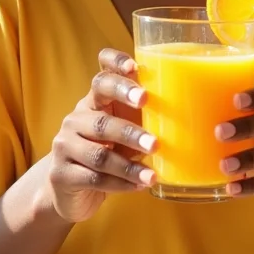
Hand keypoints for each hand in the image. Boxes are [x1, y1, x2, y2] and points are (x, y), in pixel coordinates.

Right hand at [47, 48, 156, 223]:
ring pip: (99, 154)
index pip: (102, 73)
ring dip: (129, 165)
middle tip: (154, 140)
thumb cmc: (109, 150)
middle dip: (129, 129)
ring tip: (152, 174)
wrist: (71, 189)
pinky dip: (121, 183)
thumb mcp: (124, 128)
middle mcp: (77, 117)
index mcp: (95, 100)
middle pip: (101, 118)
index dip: (115, 64)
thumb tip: (192, 111)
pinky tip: (140, 185)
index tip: (135, 67)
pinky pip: (94, 178)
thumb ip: (143, 117)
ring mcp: (65, 144)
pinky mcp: (61, 174)